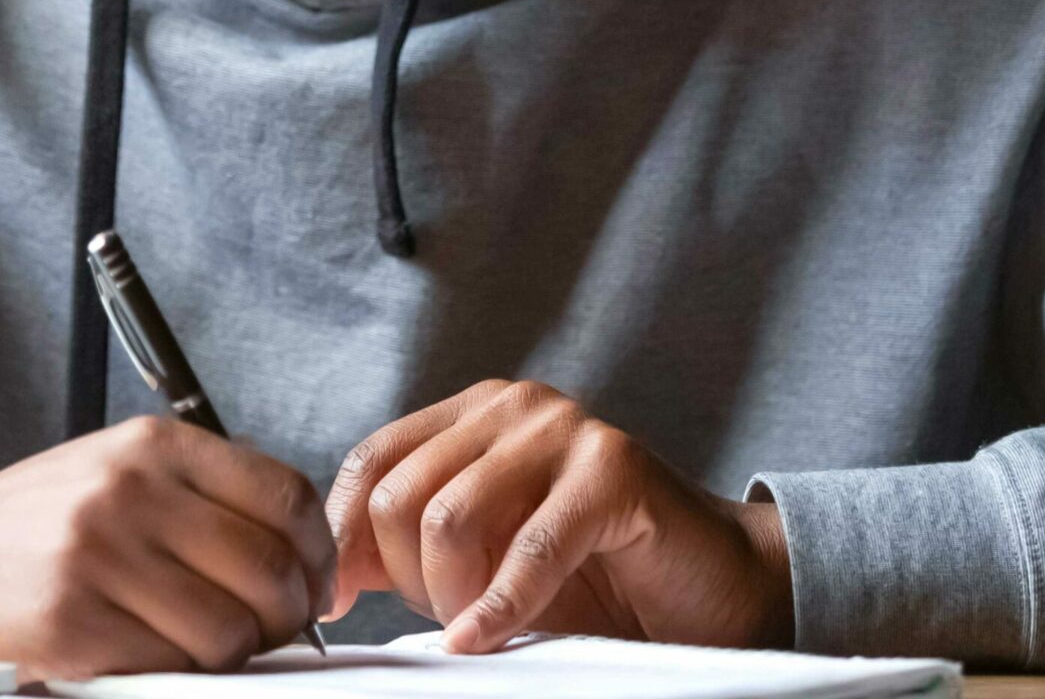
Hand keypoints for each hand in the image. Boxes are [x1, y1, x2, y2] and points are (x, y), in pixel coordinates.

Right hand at [0, 416, 335, 678]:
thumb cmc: (37, 522)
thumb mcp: (119, 472)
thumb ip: (201, 495)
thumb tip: (299, 550)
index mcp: (153, 444)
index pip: (283, 493)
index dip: (316, 551)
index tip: (314, 582)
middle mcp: (131, 488)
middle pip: (268, 568)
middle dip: (285, 616)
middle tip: (269, 631)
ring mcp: (102, 554)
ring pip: (230, 631)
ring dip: (231, 656)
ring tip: (201, 646)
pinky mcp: (74, 620)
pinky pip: (170, 668)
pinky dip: (175, 675)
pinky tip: (148, 655)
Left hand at [324, 380, 792, 654]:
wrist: (714, 588)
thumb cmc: (592, 578)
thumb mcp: (482, 559)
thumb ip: (408, 550)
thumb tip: (330, 573)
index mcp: (470, 413)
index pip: (372, 459)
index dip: (346, 534)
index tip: (338, 601)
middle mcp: (510, 405)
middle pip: (403, 493)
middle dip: (407, 577)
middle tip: (445, 620)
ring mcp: (562, 428)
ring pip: (451, 516)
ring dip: (453, 596)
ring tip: (478, 627)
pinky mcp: (611, 470)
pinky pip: (529, 547)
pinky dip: (498, 608)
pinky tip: (484, 639)